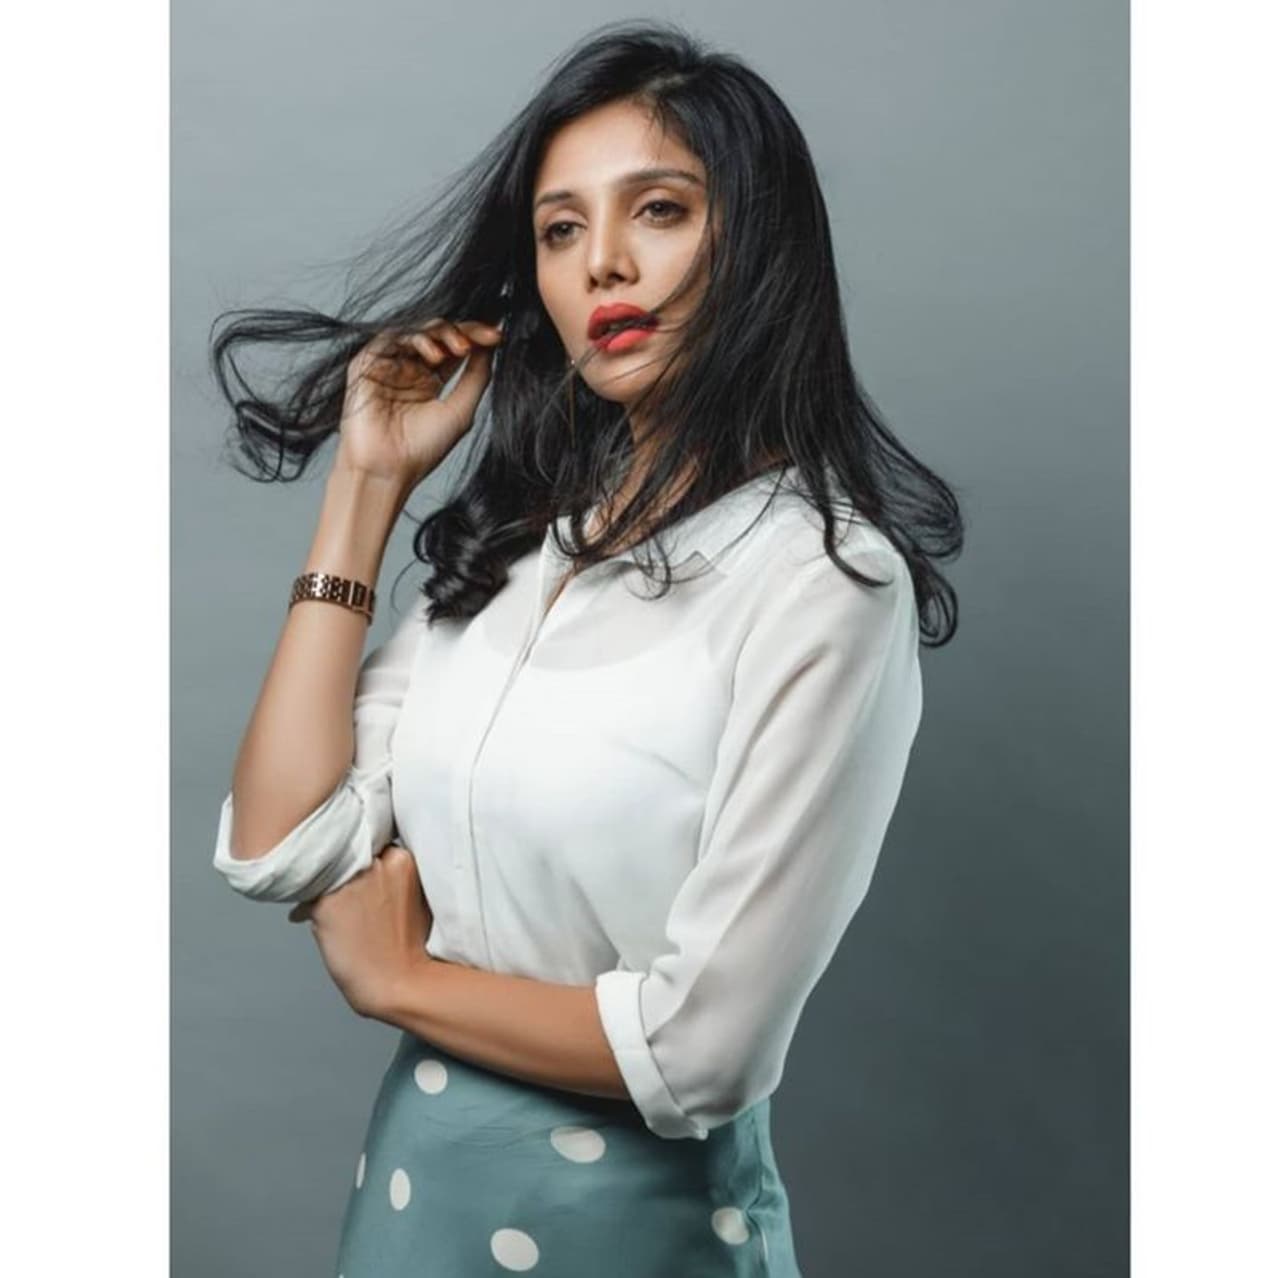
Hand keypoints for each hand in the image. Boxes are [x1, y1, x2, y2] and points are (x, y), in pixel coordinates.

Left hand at [287, 844, 432, 1018]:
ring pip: (325, 873)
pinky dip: (309, 911)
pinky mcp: (326, 903)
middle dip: (345, 872)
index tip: (361, 877)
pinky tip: (321, 926)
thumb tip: (360, 868)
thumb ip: (393, 875)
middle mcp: (375, 863)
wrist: (399, 983)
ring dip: (325, 889)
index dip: (364, 861)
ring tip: (339, 915)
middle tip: (350, 899)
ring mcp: (350, 881)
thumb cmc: (410, 947)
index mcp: (402, 859)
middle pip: (348, 854)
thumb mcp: (414, 897)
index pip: (372, 844)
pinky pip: (307, 897)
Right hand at [336, 317, 503, 489]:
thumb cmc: (422, 449)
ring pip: (417, 331)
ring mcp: (389, 366)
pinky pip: (392, 337)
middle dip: (463, 331)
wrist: (387, 468)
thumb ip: (476, 376)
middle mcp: (409, 371)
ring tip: (460, 349)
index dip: (476, 337)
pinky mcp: (368, 363)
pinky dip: (416, 339)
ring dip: (442, 333)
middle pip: (438, 335)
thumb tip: (491, 346)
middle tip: (483, 339)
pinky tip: (434, 355)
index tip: (499, 335)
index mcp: (430, 382)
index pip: (454, 349)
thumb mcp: (461, 410)